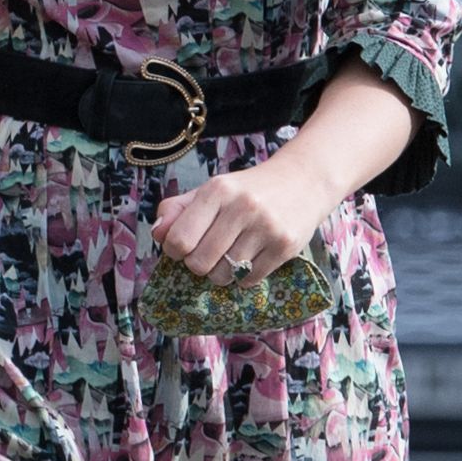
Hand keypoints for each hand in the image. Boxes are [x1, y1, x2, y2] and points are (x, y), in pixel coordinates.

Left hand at [152, 153, 340, 284]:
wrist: (304, 181)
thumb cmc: (248, 190)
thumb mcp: (212, 190)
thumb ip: (177, 209)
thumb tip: (158, 233)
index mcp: (218, 190)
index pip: (179, 239)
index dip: (174, 251)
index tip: (182, 248)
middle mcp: (242, 207)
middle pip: (199, 263)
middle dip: (198, 265)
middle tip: (207, 254)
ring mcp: (266, 228)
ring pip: (224, 275)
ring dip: (221, 273)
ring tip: (229, 256)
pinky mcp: (285, 246)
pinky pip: (249, 279)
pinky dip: (243, 277)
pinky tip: (249, 259)